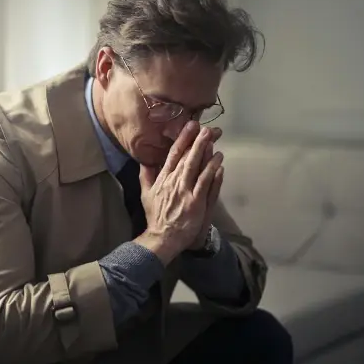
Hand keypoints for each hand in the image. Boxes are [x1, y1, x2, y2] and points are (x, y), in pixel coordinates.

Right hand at [134, 121, 223, 264]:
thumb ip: (146, 175)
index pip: (173, 155)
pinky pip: (206, 184)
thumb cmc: (156, 216)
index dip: (183, 139)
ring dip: (207, 154)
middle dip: (197, 142)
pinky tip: (219, 163)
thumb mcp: (145, 193)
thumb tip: (145, 160)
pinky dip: (213, 172)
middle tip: (207, 129)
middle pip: (187, 158)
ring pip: (197, 169)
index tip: (190, 126)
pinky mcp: (196, 203)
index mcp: (162, 179)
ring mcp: (186, 192)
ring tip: (215, 142)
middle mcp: (174, 183)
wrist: (162, 237)